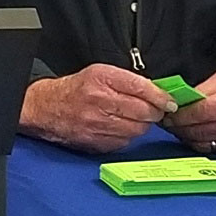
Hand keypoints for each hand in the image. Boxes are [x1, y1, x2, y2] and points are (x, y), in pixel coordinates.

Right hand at [20, 64, 175, 153]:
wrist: (46, 108)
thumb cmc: (76, 89)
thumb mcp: (100, 73)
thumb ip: (128, 81)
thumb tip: (158, 93)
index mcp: (101, 79)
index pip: (141, 88)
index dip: (160, 96)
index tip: (169, 101)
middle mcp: (99, 101)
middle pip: (144, 111)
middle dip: (153, 112)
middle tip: (152, 110)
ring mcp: (98, 125)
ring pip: (138, 129)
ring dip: (141, 124)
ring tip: (132, 117)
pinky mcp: (98, 142)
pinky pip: (126, 141)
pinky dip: (128, 135)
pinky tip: (119, 127)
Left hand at [166, 71, 215, 155]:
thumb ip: (206, 89)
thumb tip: (183, 98)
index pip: (199, 112)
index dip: (179, 114)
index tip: (166, 111)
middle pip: (197, 130)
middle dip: (177, 126)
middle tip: (165, 120)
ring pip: (202, 142)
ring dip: (185, 136)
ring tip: (177, 127)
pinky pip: (213, 149)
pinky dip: (199, 143)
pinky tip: (193, 134)